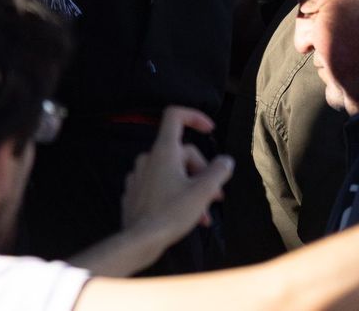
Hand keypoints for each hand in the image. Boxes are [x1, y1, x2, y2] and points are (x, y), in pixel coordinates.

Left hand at [120, 107, 233, 243]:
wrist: (138, 242)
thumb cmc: (172, 212)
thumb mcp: (204, 191)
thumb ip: (219, 171)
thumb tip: (225, 161)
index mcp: (164, 151)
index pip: (175, 116)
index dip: (195, 117)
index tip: (210, 130)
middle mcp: (148, 159)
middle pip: (182, 152)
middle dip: (202, 172)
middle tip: (215, 195)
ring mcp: (138, 177)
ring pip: (172, 173)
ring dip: (191, 187)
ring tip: (204, 213)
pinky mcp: (133, 195)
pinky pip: (159, 187)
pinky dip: (175, 195)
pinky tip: (184, 215)